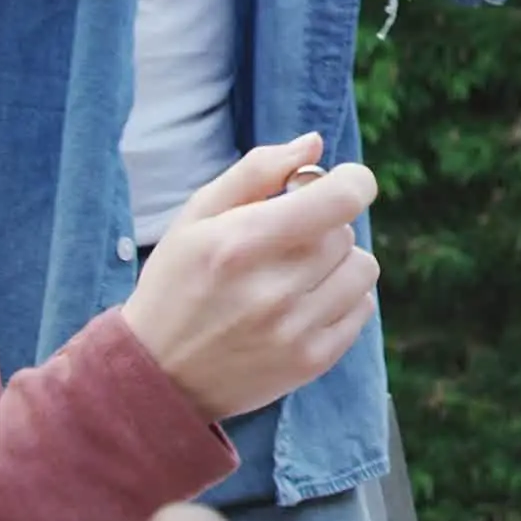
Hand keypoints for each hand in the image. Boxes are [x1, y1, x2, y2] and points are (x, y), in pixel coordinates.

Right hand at [120, 137, 381, 423]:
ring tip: (296, 274)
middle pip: (345, 232)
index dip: (352, 182)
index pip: (339, 200)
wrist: (158, 377)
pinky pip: (362, 308)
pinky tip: (304, 303)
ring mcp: (294, 332)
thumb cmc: (177, 284)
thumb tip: (313, 143)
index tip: (341, 183)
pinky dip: (342, 298)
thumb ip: (256, 171)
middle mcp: (270, 290)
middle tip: (285, 241)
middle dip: (323, 226)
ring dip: (337, 263)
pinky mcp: (311, 362)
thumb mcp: (196, 218)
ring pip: (362, 268)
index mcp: (239, 244)